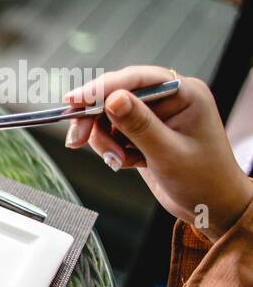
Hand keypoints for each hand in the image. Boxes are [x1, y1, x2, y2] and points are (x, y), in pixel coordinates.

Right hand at [64, 66, 252, 239]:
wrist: (210, 206)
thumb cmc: (204, 180)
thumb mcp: (168, 153)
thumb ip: (139, 125)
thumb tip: (113, 100)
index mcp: (185, 94)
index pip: (137, 80)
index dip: (102, 88)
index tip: (75, 100)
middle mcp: (168, 99)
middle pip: (116, 95)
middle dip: (95, 118)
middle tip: (78, 138)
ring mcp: (154, 116)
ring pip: (108, 115)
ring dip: (104, 139)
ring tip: (118, 160)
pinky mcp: (142, 132)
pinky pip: (112, 132)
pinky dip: (110, 148)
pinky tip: (125, 162)